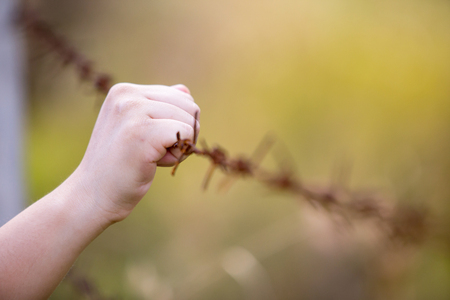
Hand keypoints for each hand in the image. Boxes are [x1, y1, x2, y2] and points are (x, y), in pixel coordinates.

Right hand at [71, 83, 199, 222]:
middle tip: (151, 152)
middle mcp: (128, 95)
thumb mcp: (137, 128)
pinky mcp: (141, 132)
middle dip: (181, 134)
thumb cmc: (120, 165)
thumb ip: (160, 108)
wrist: (92, 195)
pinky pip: (185, 134)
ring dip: (178, 146)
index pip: (181, 96)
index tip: (149, 141)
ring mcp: (133, 112)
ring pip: (189, 120)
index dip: (176, 124)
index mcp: (125, 91)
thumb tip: (186, 91)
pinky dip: (177, 155)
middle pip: (189, 106)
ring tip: (149, 158)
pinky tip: (153, 163)